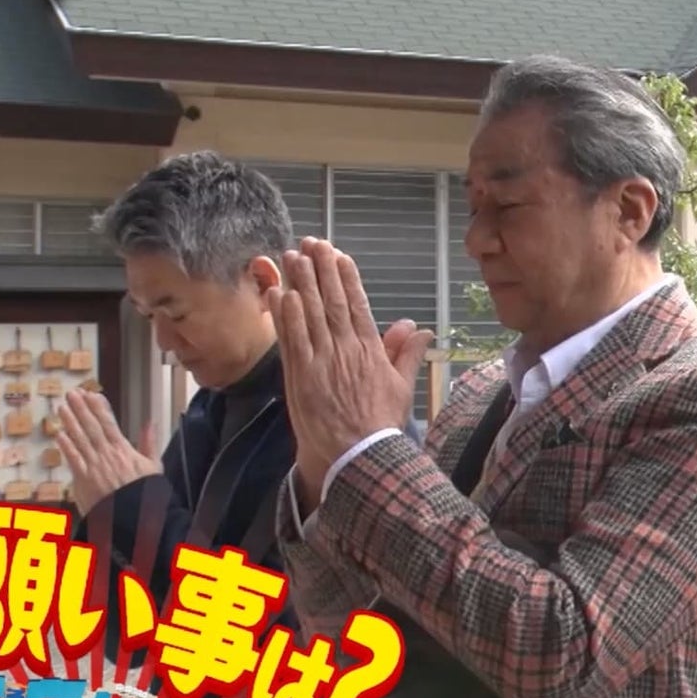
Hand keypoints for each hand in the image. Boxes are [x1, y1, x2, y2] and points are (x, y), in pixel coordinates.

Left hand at [55, 388, 162, 513]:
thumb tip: (150, 422)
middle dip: (81, 409)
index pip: (109, 423)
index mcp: (124, 449)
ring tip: (63, 407)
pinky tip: (59, 434)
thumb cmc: (145, 492)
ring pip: (79, 439)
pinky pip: (72, 459)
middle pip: (91, 427)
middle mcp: (106, 454)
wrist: (133, 516)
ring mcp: (93, 466)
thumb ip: (150, 443)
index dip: (99, 407)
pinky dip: (65, 446)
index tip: (92, 394)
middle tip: (72, 393)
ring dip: (70, 422)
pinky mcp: (83, 479)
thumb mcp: (153, 466)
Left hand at [266, 238, 434, 505]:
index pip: (357, 305)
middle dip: (321, 269)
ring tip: (291, 256)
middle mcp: (346, 349)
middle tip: (311, 243)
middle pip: (331, 301)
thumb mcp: (402, 387)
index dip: (347, 278)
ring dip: (300, 282)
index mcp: (371, 350)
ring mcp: (322, 360)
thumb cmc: (380, 424)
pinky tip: (279, 292)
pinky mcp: (300, 375)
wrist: (357, 454)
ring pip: (310, 313)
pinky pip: (291, 338)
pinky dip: (285, 314)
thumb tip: (417, 327)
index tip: (338, 255)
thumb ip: (407, 353)